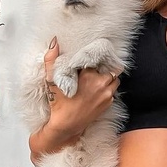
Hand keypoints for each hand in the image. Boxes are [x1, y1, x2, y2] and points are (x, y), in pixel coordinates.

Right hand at [28, 39, 119, 163]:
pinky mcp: (109, 103)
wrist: (66, 126)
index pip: (97, 58)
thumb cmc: (58, 103)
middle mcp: (101, 83)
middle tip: (93, 69)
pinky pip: (113, 90)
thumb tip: (55, 41)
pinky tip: (95, 90)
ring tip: (95, 80)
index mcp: (89, 75)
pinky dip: (107, 88)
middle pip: (109, 67)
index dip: (93, 59)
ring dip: (107, 77)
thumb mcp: (52, 80)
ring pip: (113, 78)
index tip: (89, 61)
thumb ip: (52, 59)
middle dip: (102, 67)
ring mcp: (107, 94)